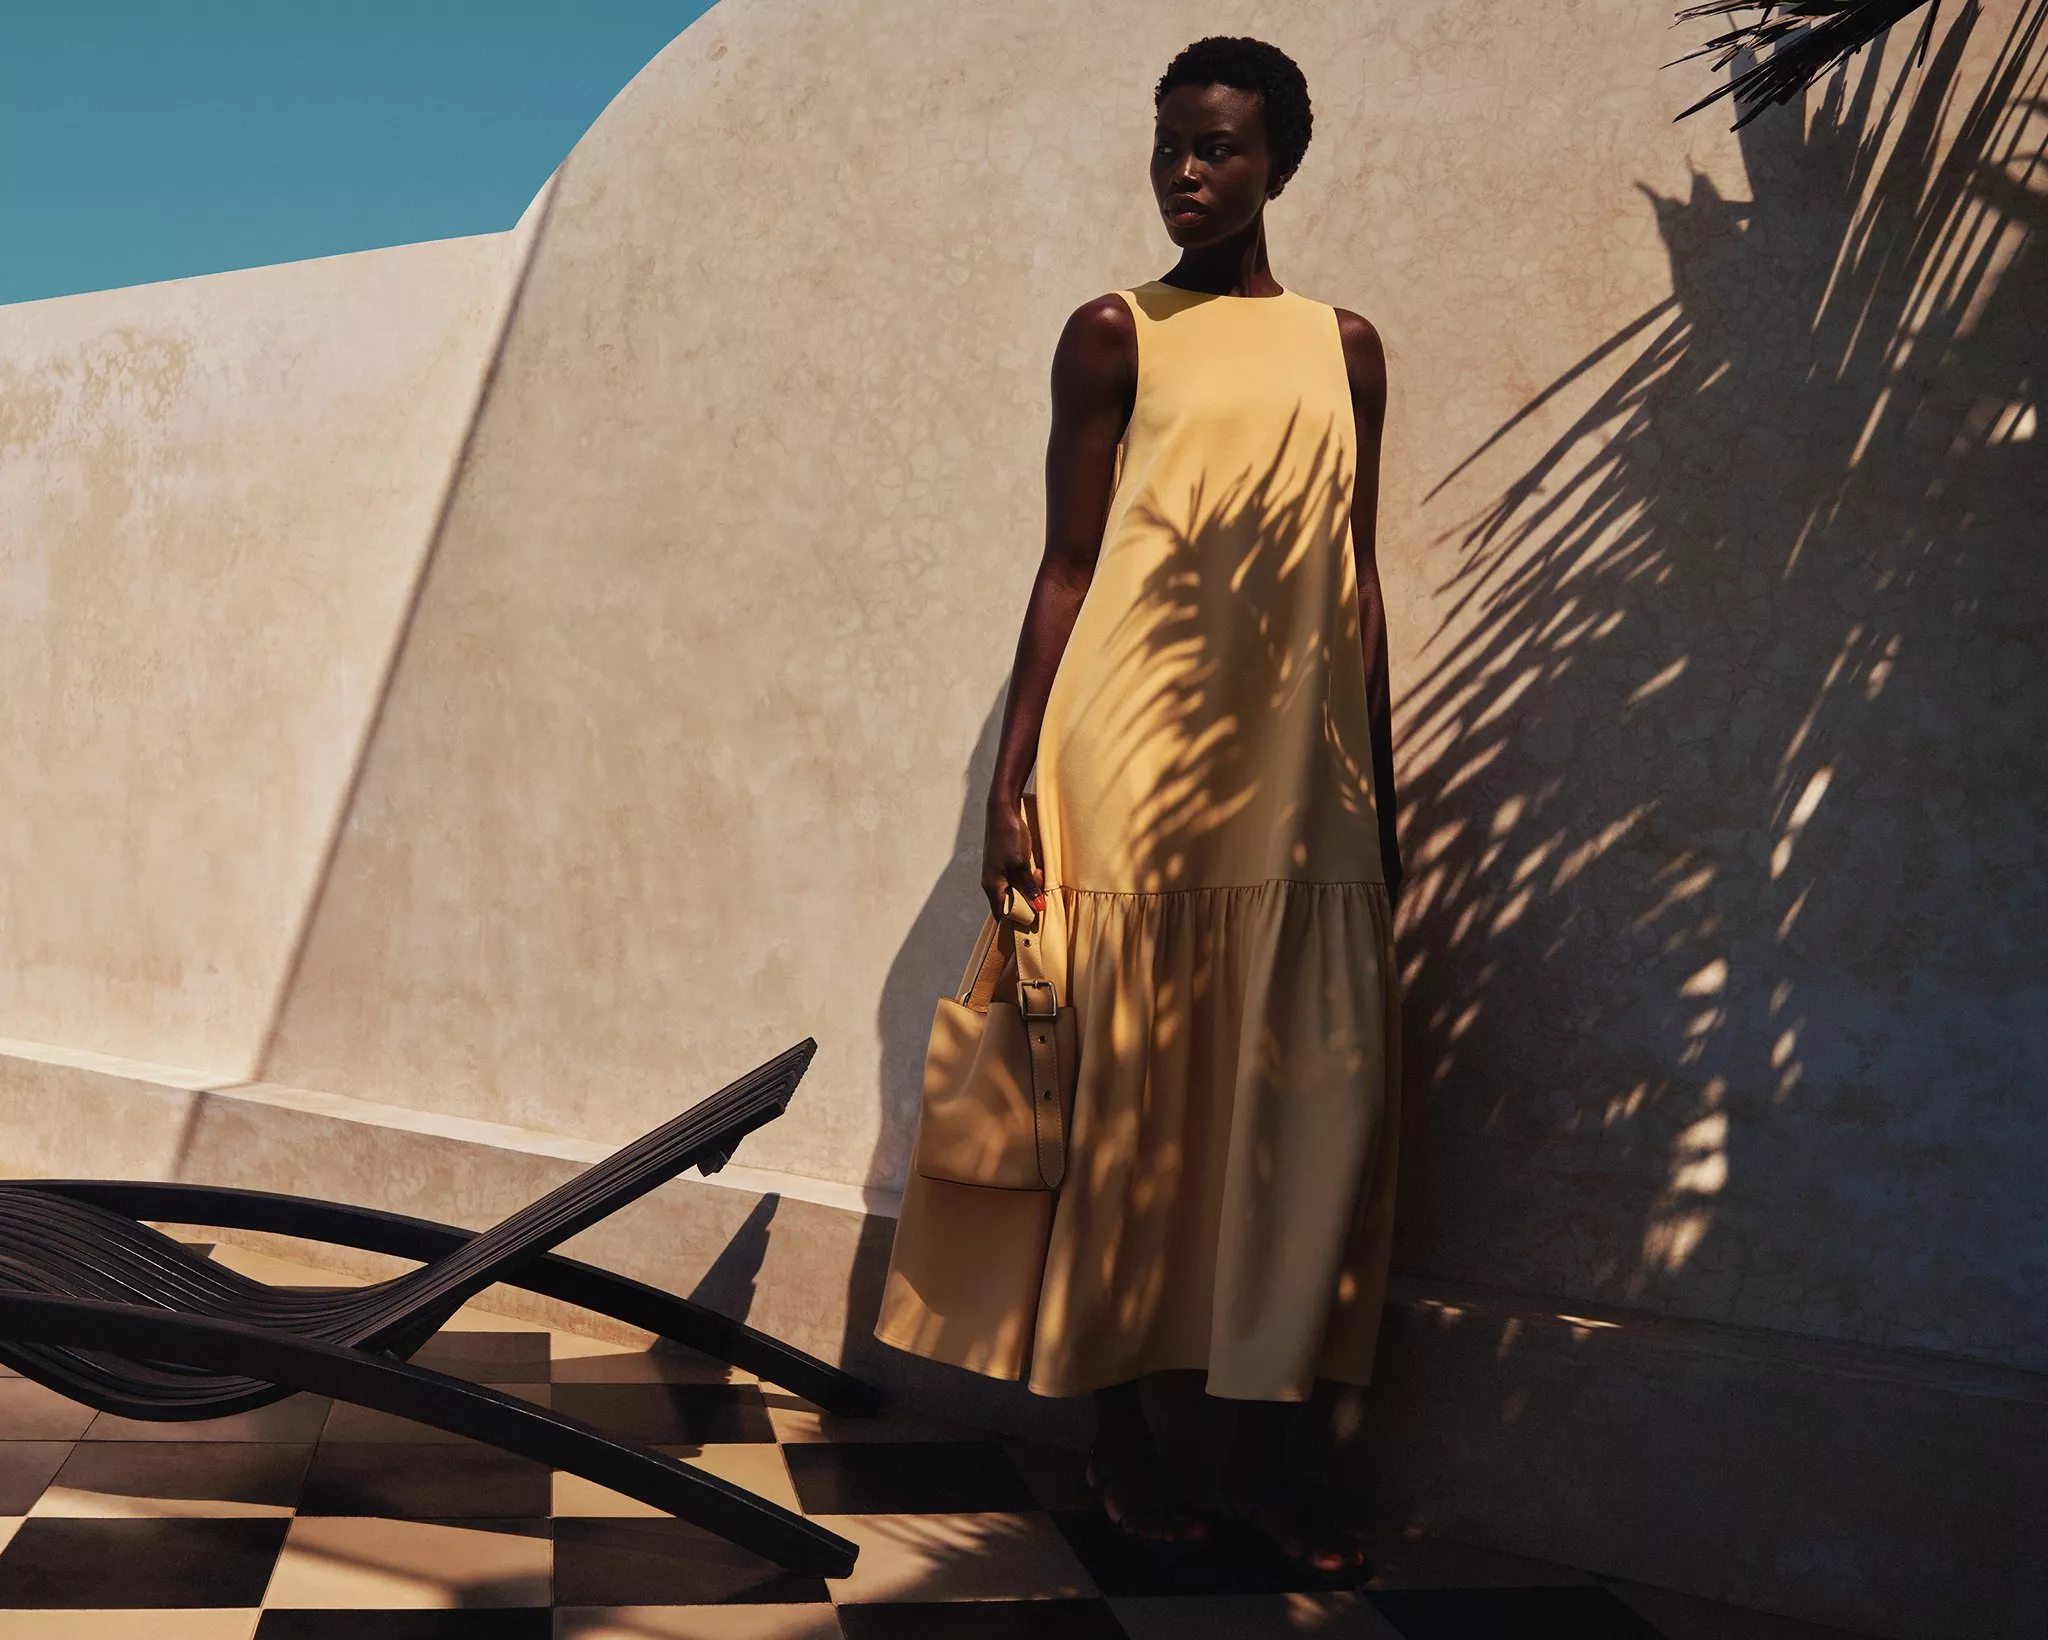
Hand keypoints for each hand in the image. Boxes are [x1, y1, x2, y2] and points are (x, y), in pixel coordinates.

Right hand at [982, 799, 1045, 920]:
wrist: (1003, 810)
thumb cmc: (1008, 838)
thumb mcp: (1021, 865)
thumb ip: (1029, 888)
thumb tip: (1039, 908)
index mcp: (992, 886)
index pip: (1002, 913)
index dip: (1017, 920)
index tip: (1033, 922)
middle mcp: (993, 881)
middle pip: (1012, 901)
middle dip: (1029, 898)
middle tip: (1042, 889)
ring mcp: (999, 871)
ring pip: (1018, 888)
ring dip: (1032, 885)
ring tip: (1040, 872)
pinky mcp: (1006, 862)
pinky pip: (1019, 876)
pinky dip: (1030, 875)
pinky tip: (1039, 866)